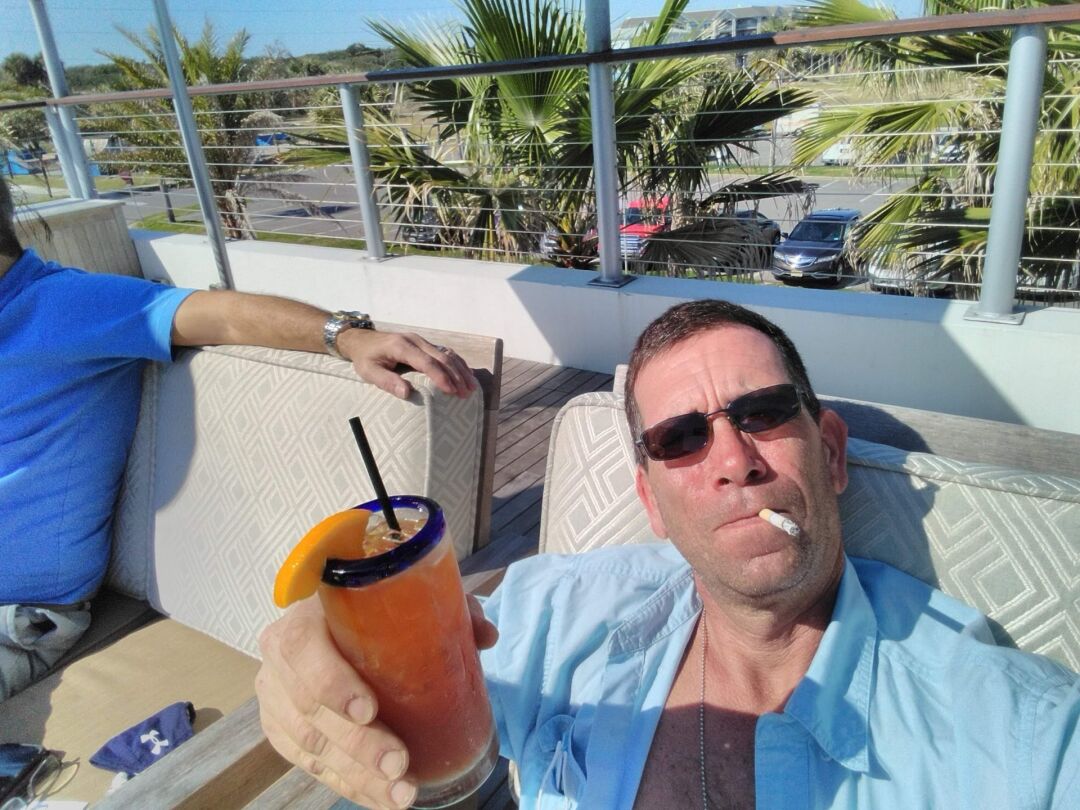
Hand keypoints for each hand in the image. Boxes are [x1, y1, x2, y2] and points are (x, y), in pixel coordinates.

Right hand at [256, 595, 496, 808]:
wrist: (336, 621)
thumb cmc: (378, 611)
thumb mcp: (411, 601)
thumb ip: (448, 611)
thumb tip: (486, 637)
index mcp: (307, 614)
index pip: (301, 647)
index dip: (330, 682)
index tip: (369, 711)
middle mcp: (282, 656)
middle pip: (308, 707)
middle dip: (357, 744)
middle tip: (399, 765)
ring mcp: (276, 694)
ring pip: (308, 743)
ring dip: (356, 775)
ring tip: (401, 794)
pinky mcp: (280, 728)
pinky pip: (308, 764)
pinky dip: (346, 784)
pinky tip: (380, 797)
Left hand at [337, 329, 477, 400]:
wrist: (362, 340)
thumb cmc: (365, 358)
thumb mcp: (368, 372)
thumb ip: (386, 381)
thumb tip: (406, 393)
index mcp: (401, 346)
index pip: (426, 362)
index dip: (440, 377)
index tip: (451, 391)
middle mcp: (415, 340)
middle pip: (442, 357)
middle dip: (456, 376)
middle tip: (466, 393)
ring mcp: (421, 340)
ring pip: (447, 354)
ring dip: (460, 370)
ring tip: (471, 387)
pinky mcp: (425, 344)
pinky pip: (445, 353)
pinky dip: (457, 364)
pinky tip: (466, 375)